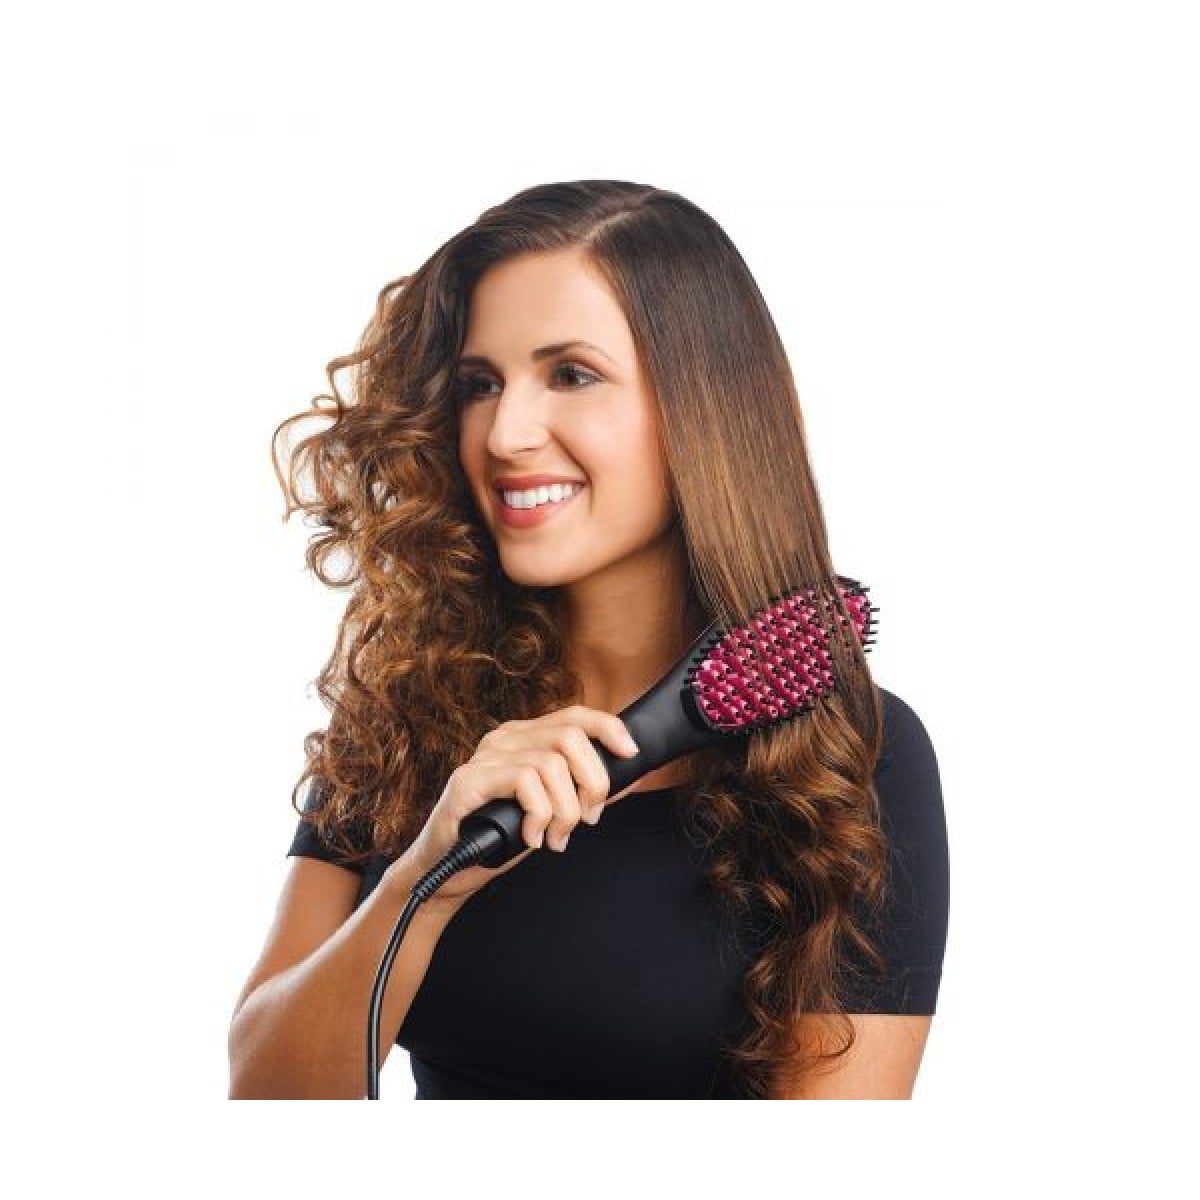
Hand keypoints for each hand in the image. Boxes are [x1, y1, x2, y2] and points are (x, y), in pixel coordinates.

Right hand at [389, 705, 640, 913]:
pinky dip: (539, 815)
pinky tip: (531, 837)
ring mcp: (485, 757)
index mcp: (526, 739)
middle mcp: (505, 739)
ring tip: (555, 838)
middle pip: (571, 737)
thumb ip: (586, 791)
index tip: (630, 753)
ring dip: (565, 811)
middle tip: (587, 818)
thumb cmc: (501, 838)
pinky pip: (525, 782)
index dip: (608, 728)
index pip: (575, 716)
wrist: (449, 873)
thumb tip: (633, 774)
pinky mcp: (469, 779)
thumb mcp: (554, 811)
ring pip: (552, 764)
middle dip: (592, 782)